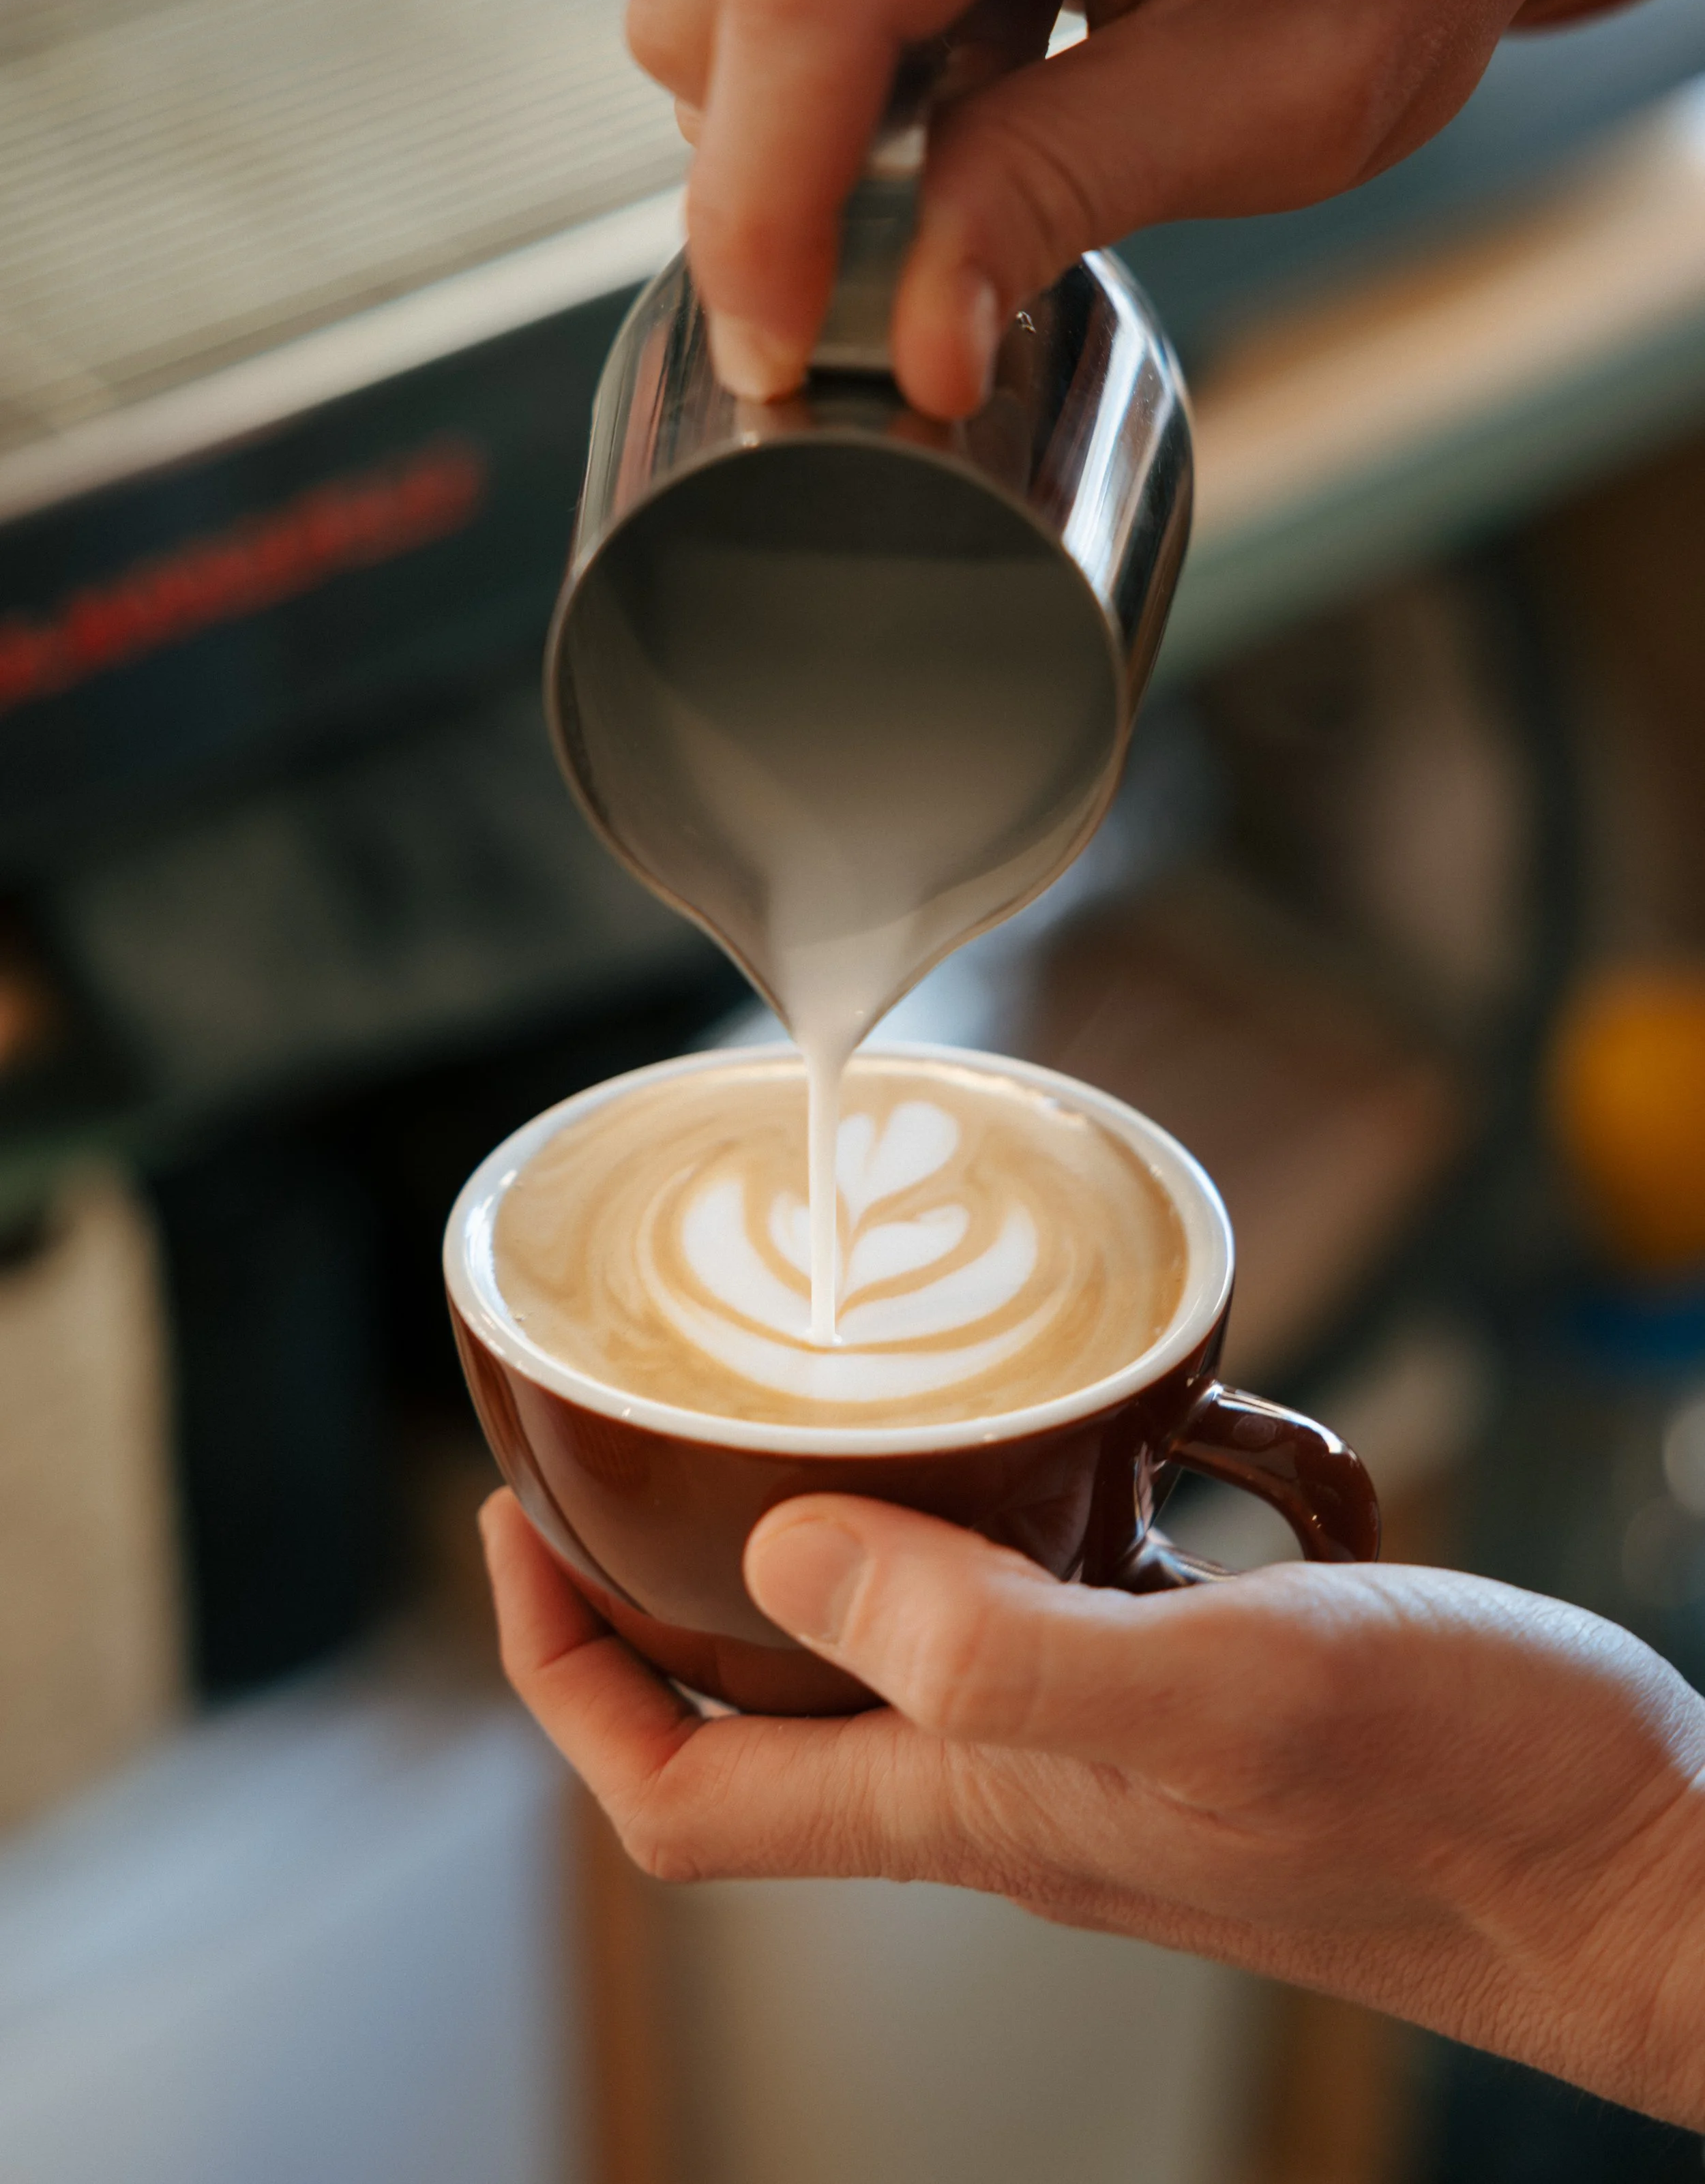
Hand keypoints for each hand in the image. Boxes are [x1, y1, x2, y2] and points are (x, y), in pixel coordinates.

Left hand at [482, 1486, 1704, 2127]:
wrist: (1643, 1871)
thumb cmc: (1465, 1804)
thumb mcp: (1223, 1699)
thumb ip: (1000, 1646)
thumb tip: (788, 1559)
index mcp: (981, 1807)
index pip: (684, 1798)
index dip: (563, 1677)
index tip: (519, 1525)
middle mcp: (1017, 1786)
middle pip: (763, 1716)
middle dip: (664, 1585)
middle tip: (634, 1433)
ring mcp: (1110, 1739)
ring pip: (907, 1638)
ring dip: (852, 1524)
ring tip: (835, 1387)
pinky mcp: (1205, 1687)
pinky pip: (1070, 1584)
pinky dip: (1056, 1492)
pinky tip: (1113, 1406)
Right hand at [626, 0, 1643, 415]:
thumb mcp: (1278, 98)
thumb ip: (1060, 198)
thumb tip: (909, 347)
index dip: (762, 198)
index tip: (783, 351)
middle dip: (773, 173)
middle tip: (915, 261)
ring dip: (810, 107)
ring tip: (991, 110)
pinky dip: (839, 45)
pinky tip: (978, 44)